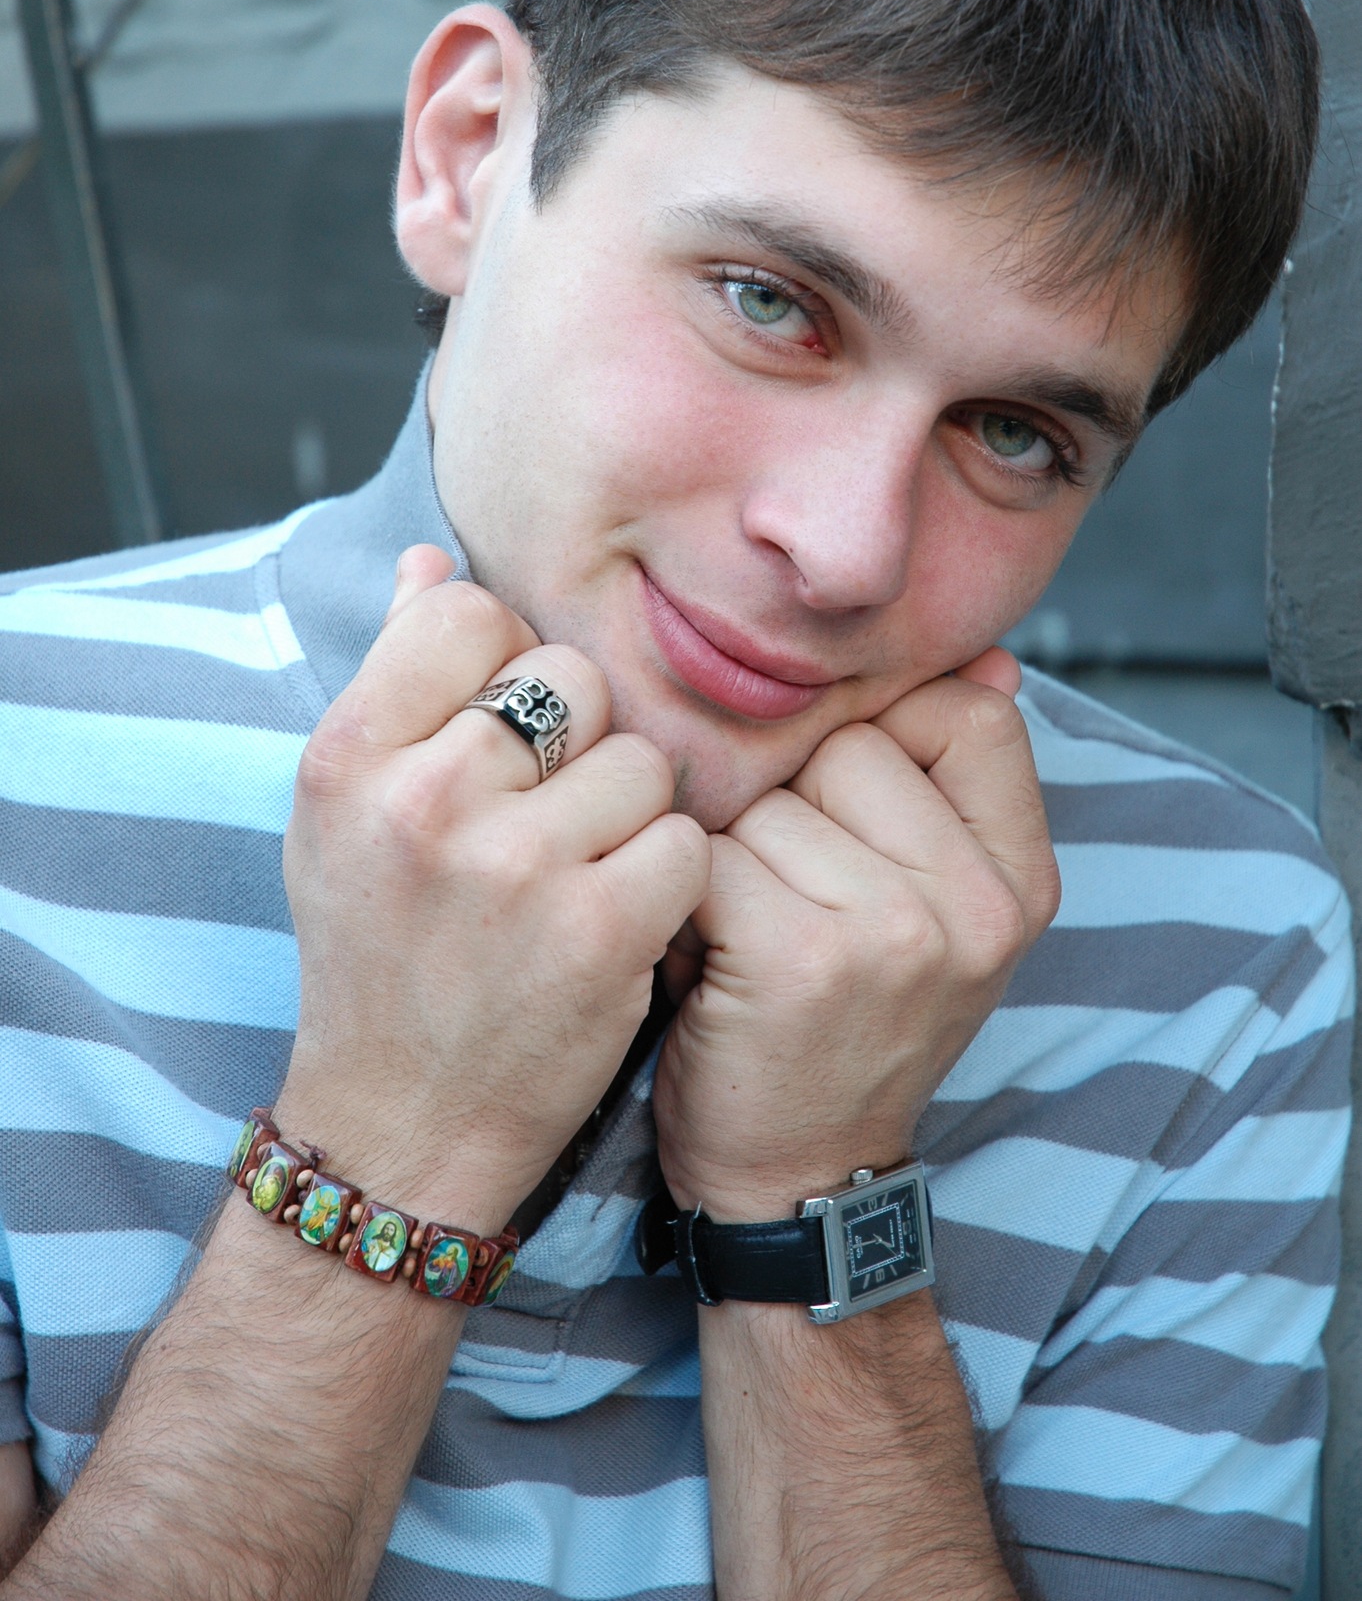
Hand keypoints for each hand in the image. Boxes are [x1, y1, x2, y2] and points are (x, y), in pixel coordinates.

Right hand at [277, 548, 710, 1226]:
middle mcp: (424, 799)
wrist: (401, 1125)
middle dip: (577, 741)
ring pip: (642, 760)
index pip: (467, 610)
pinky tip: (618, 923)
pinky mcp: (600, 928)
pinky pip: (685, 840)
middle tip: (541, 821)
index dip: (503, 662)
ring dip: (629, 816)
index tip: (500, 733)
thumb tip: (430, 561)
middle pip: (571, 679)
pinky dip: (668, 883)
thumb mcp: (346, 814)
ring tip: (574, 878)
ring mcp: (515, 866)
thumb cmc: (378, 954)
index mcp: (347, 756)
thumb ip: (394, 679)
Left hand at [652, 651, 1058, 1220]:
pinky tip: (710, 961)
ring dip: (735, 857)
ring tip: (752, 934)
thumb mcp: (936, 911)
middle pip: (850, 743)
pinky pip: (712, 854)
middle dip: (796, 806)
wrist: (798, 1182)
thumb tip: (990, 657)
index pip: (968, 713)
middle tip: (794, 898)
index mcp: (1022, 880)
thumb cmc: (844, 1024)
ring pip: (770, 798)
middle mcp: (977, 906)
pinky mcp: (799, 958)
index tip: (855, 815)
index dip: (890, 738)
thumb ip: (952, 787)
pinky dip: (690, 902)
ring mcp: (895, 933)